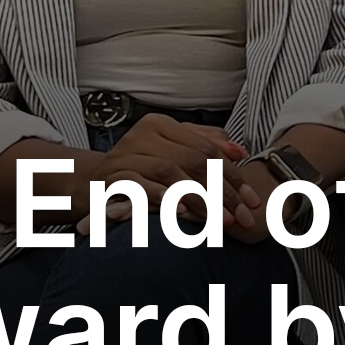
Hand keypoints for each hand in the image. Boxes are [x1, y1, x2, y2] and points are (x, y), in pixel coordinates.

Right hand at [90, 115, 251, 231]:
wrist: (91, 185)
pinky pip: (140, 185)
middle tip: (242, 216)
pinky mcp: (110, 177)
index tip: (253, 201)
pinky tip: (182, 212)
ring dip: (199, 198)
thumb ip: (204, 147)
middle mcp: (142, 134)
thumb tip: (240, 152)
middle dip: (223, 192)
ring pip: (171, 172)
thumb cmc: (139, 170)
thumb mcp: (173, 154)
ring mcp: (124, 154)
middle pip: (193, 160)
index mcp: (161, 125)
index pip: (207, 149)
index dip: (234, 176)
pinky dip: (162, 198)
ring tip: (220, 220)